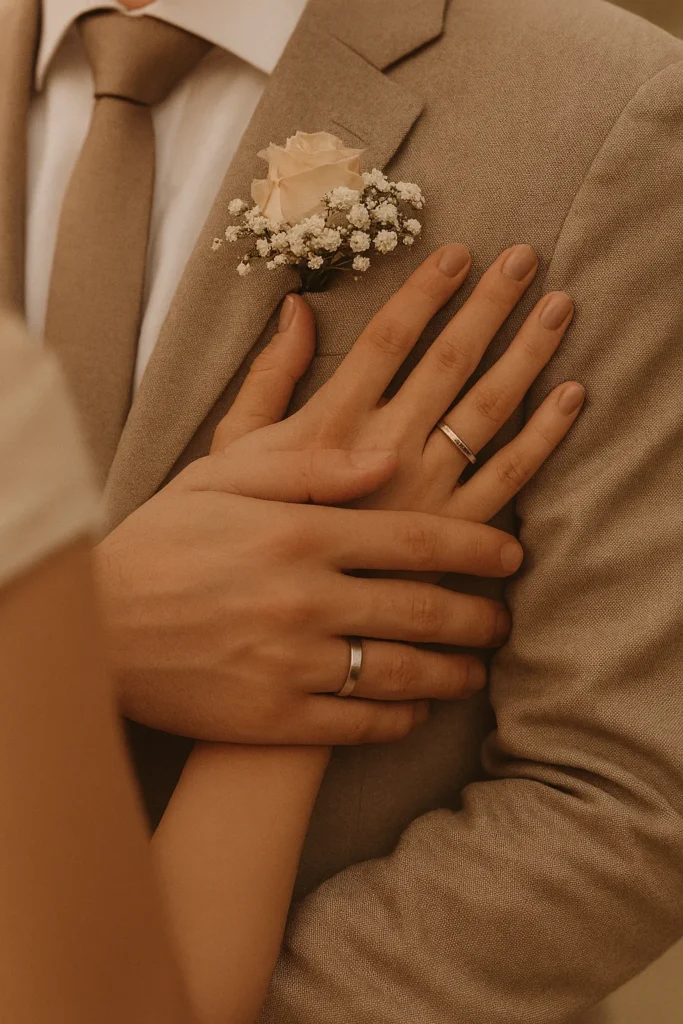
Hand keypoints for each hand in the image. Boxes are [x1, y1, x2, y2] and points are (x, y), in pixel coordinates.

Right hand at [97, 451, 519, 743]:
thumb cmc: (159, 540)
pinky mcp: (274, 717)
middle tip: (504, 621)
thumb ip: (309, 465)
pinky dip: (399, 721)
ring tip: (475, 672)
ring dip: (453, 674)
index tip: (512, 554)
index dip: (476, 546)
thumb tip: (388, 459)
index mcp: (300, 532)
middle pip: (423, 607)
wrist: (94, 627)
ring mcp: (293, 663)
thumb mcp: (221, 478)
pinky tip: (417, 713)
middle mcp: (306, 598)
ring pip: (402, 672)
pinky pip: (359, 725)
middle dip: (478, 616)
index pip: (415, 537)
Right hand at [213, 243, 582, 526]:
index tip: (459, 254)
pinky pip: (508, 481)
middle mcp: (383, 452)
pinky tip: (571, 397)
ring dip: (528, 356)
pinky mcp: (448, 539)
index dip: (426, 293)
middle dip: (491, 306)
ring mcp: (424, 496)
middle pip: (449, 362)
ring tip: (560, 309)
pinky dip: (544, 439)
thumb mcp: (231, 453)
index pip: (388, 340)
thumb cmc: (230, 536)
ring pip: (489, 413)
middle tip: (527, 259)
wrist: (247, 622)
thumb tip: (297, 309)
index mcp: (329, 424)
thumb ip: (268, 381)